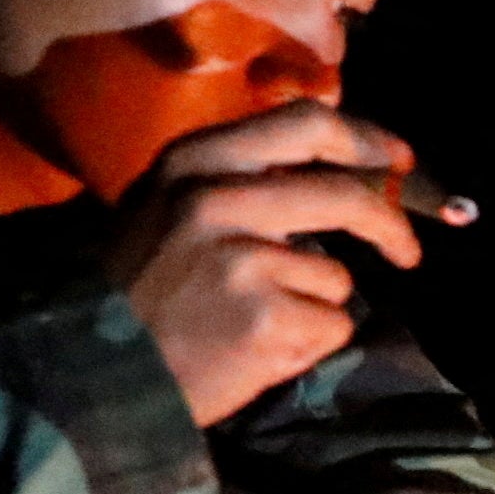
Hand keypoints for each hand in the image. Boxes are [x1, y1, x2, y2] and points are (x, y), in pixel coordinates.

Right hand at [104, 102, 419, 424]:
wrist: (86, 369)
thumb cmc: (138, 289)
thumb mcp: (168, 205)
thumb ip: (241, 175)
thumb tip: (337, 149)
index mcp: (193, 161)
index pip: (306, 125)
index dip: (369, 140)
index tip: (402, 161)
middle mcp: (216, 199)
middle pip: (345, 196)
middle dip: (391, 226)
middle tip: (408, 252)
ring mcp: (242, 261)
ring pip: (335, 275)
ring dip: (315, 303)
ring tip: (253, 322)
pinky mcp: (264, 319)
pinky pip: (330, 325)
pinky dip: (309, 343)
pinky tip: (256, 350)